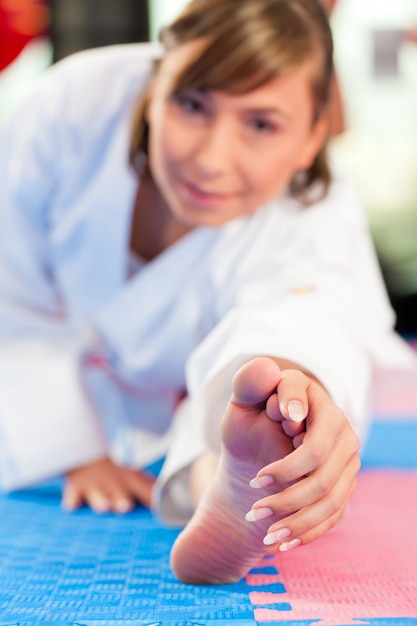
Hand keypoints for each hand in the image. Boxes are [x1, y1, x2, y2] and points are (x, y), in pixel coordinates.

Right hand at [62, 457, 155, 512]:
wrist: (86, 453)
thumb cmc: (114, 474)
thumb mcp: (132, 476)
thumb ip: (148, 491)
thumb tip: (170, 511)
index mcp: (132, 480)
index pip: (147, 489)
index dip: (154, 499)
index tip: (160, 511)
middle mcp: (114, 483)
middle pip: (120, 494)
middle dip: (122, 501)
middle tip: (126, 506)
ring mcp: (94, 486)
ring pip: (98, 495)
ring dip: (101, 501)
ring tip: (104, 507)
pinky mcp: (75, 488)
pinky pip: (73, 495)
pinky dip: (72, 500)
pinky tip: (72, 505)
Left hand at [250, 369, 359, 549]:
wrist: (259, 447)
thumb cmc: (250, 419)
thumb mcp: (243, 400)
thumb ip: (251, 382)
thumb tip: (270, 372)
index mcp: (315, 400)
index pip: (311, 428)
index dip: (288, 461)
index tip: (259, 475)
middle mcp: (339, 429)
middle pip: (321, 471)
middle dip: (286, 494)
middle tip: (254, 506)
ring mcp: (346, 459)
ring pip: (329, 498)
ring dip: (295, 519)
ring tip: (262, 531)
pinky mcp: (344, 485)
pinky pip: (333, 516)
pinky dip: (307, 532)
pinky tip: (280, 543)